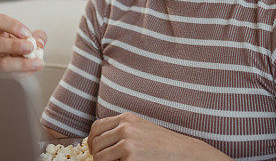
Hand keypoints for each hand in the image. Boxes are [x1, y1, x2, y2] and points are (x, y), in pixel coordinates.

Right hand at [0, 13, 46, 76]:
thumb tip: (39, 43)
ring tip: (35, 63)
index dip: (13, 26)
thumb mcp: (29, 38)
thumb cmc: (18, 46)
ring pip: (1, 63)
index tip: (27, 34)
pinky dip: (20, 73)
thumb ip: (37, 37)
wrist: (13, 63)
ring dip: (20, 63)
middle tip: (31, 47)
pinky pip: (6, 74)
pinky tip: (31, 71)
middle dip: (15, 46)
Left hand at [87, 112, 231, 160]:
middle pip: (96, 143)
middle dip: (96, 156)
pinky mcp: (131, 159)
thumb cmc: (164, 145)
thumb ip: (122, 130)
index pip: (97, 127)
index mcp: (127, 119)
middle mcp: (125, 128)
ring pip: (100, 158)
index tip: (92, 150)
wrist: (185, 154)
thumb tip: (98, 141)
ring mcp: (128, 144)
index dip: (90, 141)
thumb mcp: (142, 129)